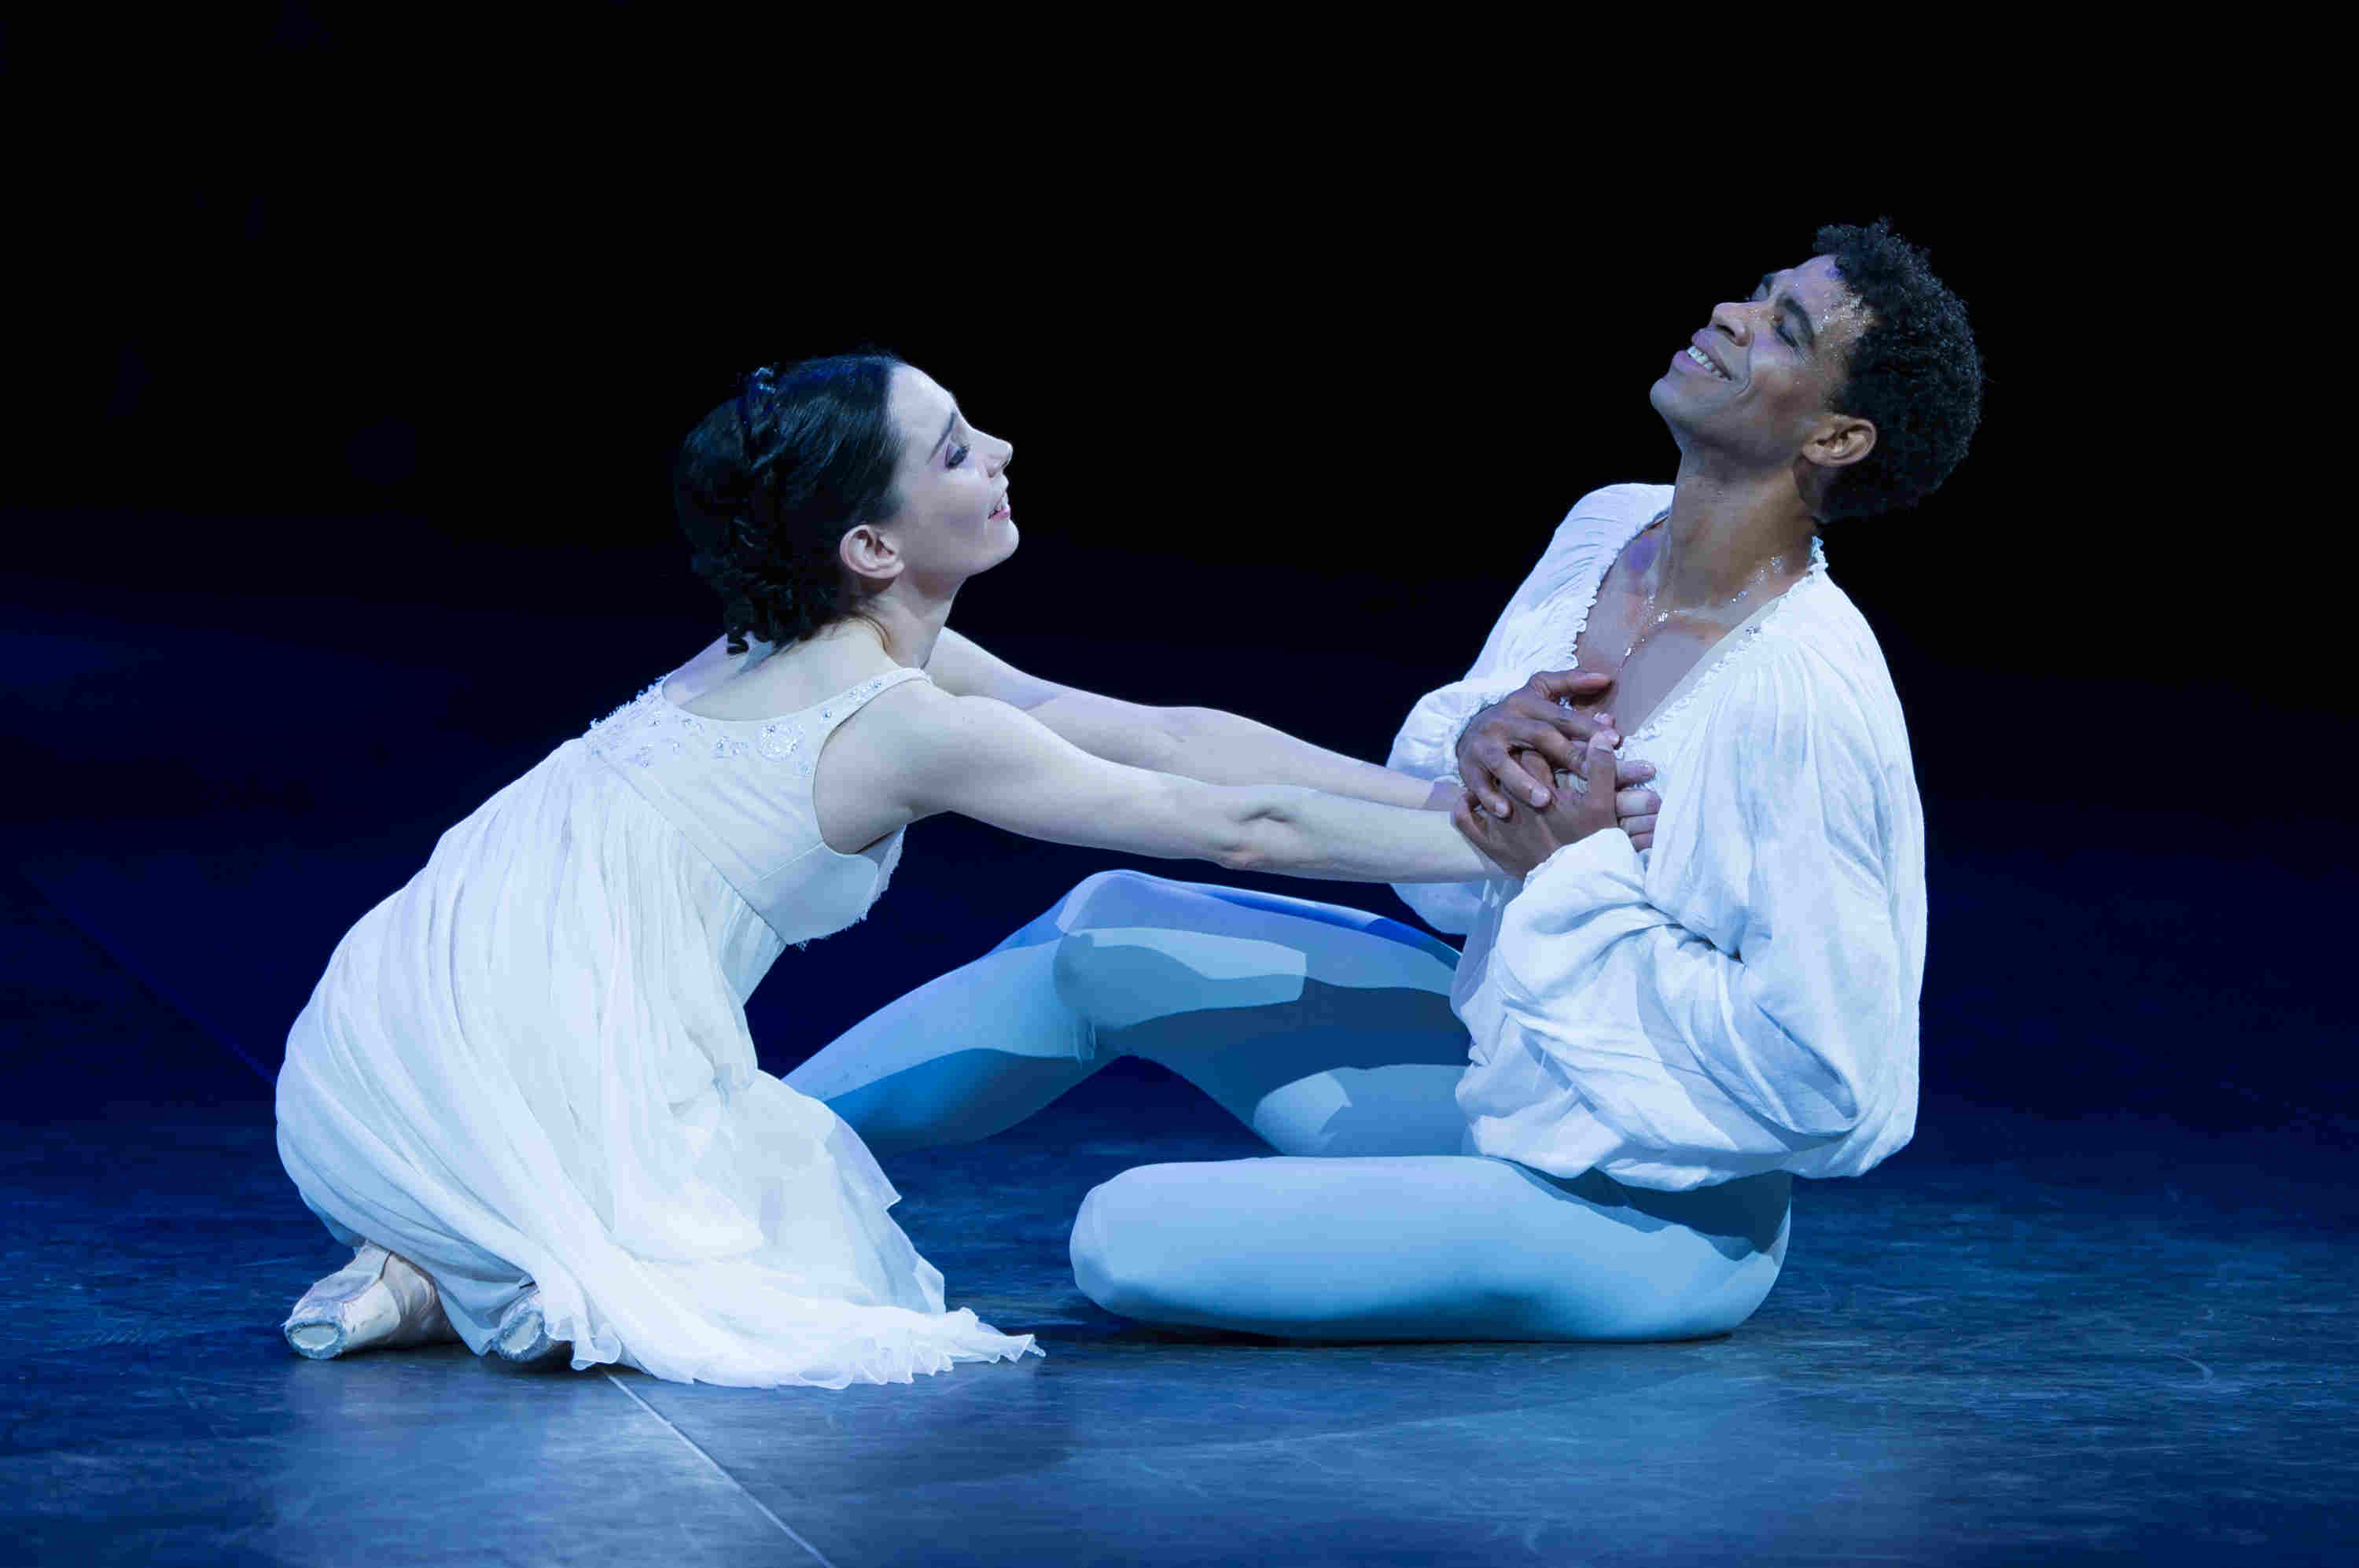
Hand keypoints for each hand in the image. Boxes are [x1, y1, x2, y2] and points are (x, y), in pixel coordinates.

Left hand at [1450, 729, 1623, 879]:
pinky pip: (1467, 822)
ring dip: (1492, 777)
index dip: (1539, 741)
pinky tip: (1471, 798)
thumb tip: (1600, 735)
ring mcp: (1501, 825)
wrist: (1578, 887)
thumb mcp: (1603, 805)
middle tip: (1520, 751)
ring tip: (1501, 770)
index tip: (1544, 739)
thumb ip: (1600, 768)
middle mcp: (1516, 803)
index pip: (1532, 752)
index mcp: (1542, 790)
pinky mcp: (1492, 846)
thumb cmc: (1593, 844)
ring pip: (1486, 788)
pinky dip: (1466, 807)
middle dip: (1515, 756)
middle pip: (1506, 767)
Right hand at [1457, 669, 1656, 824]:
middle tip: (1591, 772)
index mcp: (1526, 703)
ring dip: (1523, 781)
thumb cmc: (1517, 716)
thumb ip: (1570, 684)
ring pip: (1503, 762)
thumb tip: (1605, 678)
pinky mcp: (1468, 766)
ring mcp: (1484, 745)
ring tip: (1543, 800)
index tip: (1614, 741)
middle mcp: (1504, 721)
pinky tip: (1505, 812)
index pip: (1561, 716)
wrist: (1468, 731)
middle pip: (1538, 737)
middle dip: (1566, 754)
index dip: (1588, 727)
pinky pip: (1478, 783)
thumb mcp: (1539, 692)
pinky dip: (1490, 797)